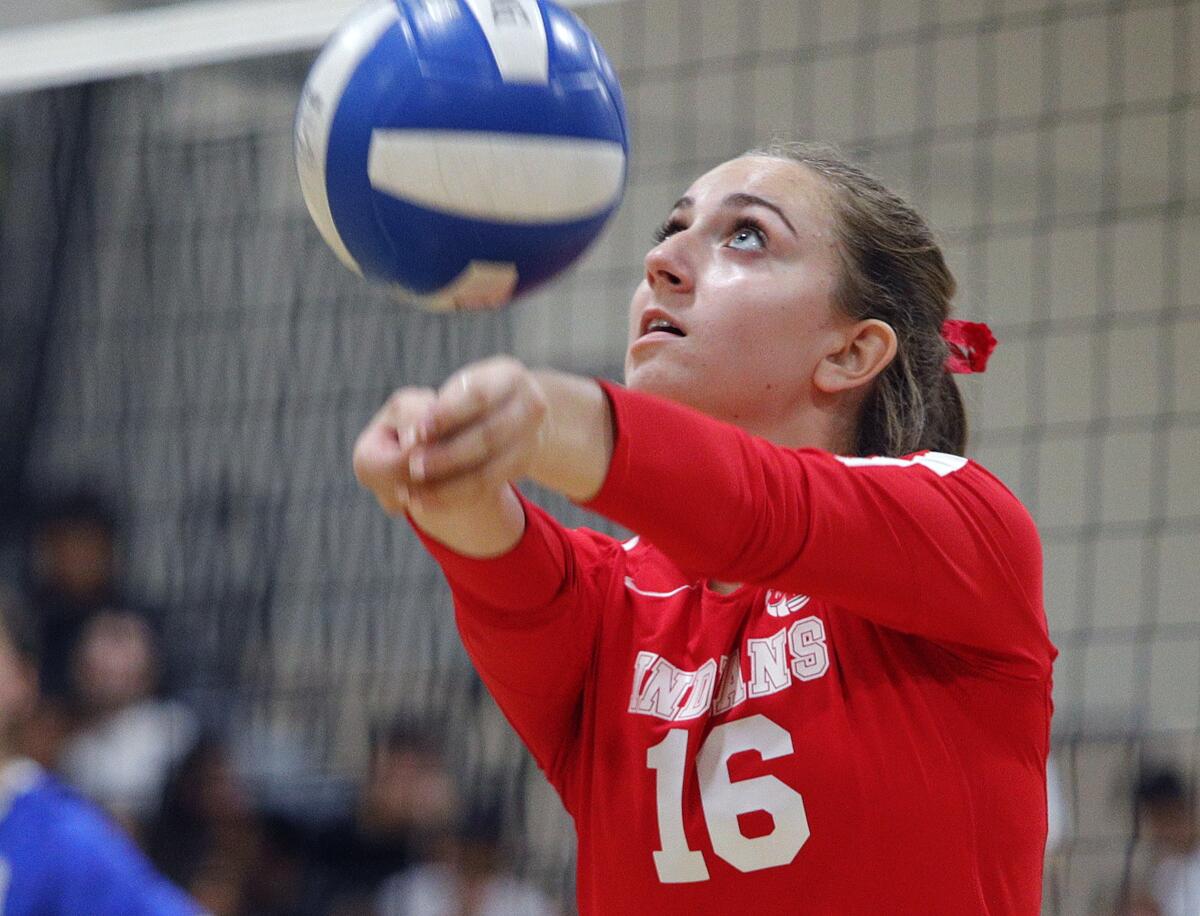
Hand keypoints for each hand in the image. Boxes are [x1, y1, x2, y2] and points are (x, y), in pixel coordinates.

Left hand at [353, 356, 548, 515]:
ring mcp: (531, 438)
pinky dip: (453, 497)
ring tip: (413, 493)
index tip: (414, 432)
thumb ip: (437, 409)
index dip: (445, 416)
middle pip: (487, 436)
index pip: (477, 397)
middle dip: (446, 455)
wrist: (513, 413)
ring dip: (447, 485)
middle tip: (413, 467)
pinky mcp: (522, 466)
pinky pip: (486, 488)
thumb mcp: (458, 390)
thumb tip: (411, 438)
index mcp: (509, 376)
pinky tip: (425, 502)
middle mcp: (530, 406)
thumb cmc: (470, 397)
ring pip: (488, 470)